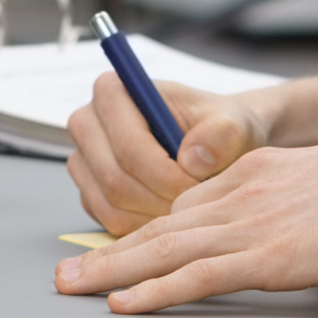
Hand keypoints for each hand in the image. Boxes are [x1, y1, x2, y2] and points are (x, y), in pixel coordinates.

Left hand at [55, 131, 317, 311]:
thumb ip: (282, 205)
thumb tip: (273, 234)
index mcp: (249, 175)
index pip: (180, 209)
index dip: (138, 235)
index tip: (107, 255)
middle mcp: (239, 194)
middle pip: (158, 228)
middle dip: (106, 256)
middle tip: (64, 276)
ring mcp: (251, 224)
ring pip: (164, 251)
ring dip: (112, 273)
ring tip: (72, 291)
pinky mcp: (269, 256)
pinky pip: (198, 277)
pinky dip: (156, 292)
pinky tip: (126, 303)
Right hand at [63, 74, 271, 236]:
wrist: (213, 145)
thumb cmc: (218, 129)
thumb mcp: (233, 124)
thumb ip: (222, 134)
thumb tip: (194, 159)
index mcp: (112, 91)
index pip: (128, 145)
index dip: (165, 174)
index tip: (198, 186)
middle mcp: (87, 123)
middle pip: (115, 179)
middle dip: (161, 198)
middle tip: (197, 203)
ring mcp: (84, 160)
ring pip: (111, 204)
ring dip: (154, 215)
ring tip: (189, 207)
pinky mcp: (89, 191)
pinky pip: (109, 221)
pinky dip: (144, 227)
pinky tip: (171, 213)